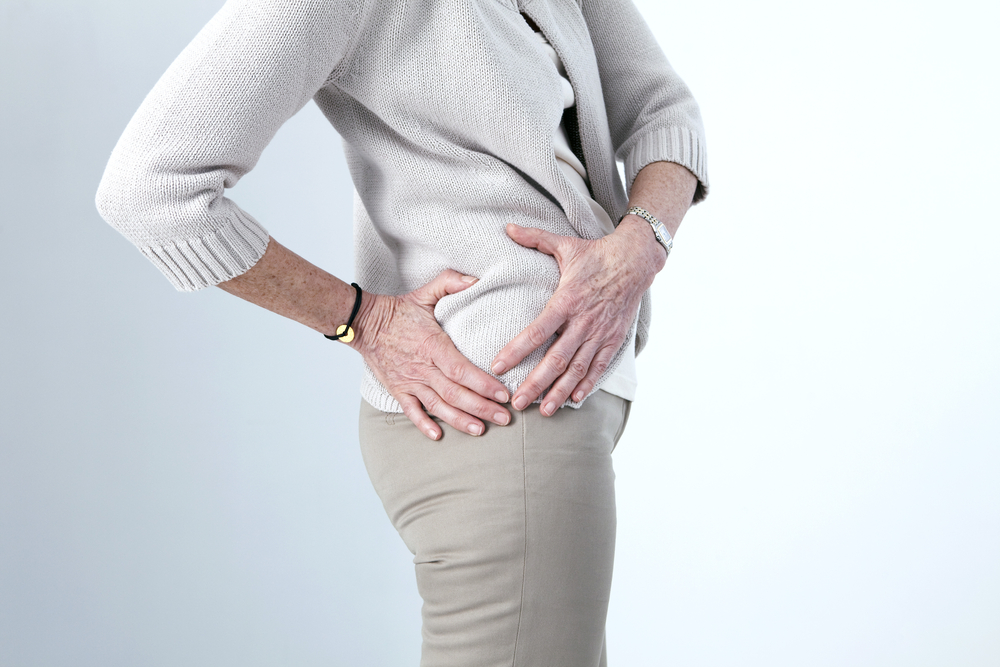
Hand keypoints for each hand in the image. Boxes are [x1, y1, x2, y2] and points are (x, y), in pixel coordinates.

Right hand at [350, 270, 511, 439]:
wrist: (363, 323)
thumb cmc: (399, 310)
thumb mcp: (426, 292)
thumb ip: (451, 283)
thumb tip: (476, 280)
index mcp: (433, 345)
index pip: (462, 370)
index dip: (483, 384)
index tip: (503, 394)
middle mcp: (423, 367)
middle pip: (455, 393)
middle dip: (482, 407)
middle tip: (504, 418)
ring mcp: (409, 381)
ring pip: (438, 406)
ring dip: (460, 420)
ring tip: (481, 430)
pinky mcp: (398, 389)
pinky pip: (411, 411)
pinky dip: (423, 424)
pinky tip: (438, 435)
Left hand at [490, 221, 663, 414]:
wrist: (636, 260)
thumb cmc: (596, 254)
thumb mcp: (564, 245)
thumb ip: (534, 238)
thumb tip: (506, 227)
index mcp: (567, 299)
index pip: (537, 331)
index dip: (517, 350)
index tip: (498, 366)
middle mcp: (583, 321)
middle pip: (556, 359)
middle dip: (536, 383)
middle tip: (518, 402)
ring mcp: (600, 333)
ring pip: (578, 369)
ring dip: (560, 391)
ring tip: (544, 411)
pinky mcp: (614, 339)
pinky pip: (599, 367)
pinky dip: (587, 384)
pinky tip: (574, 399)